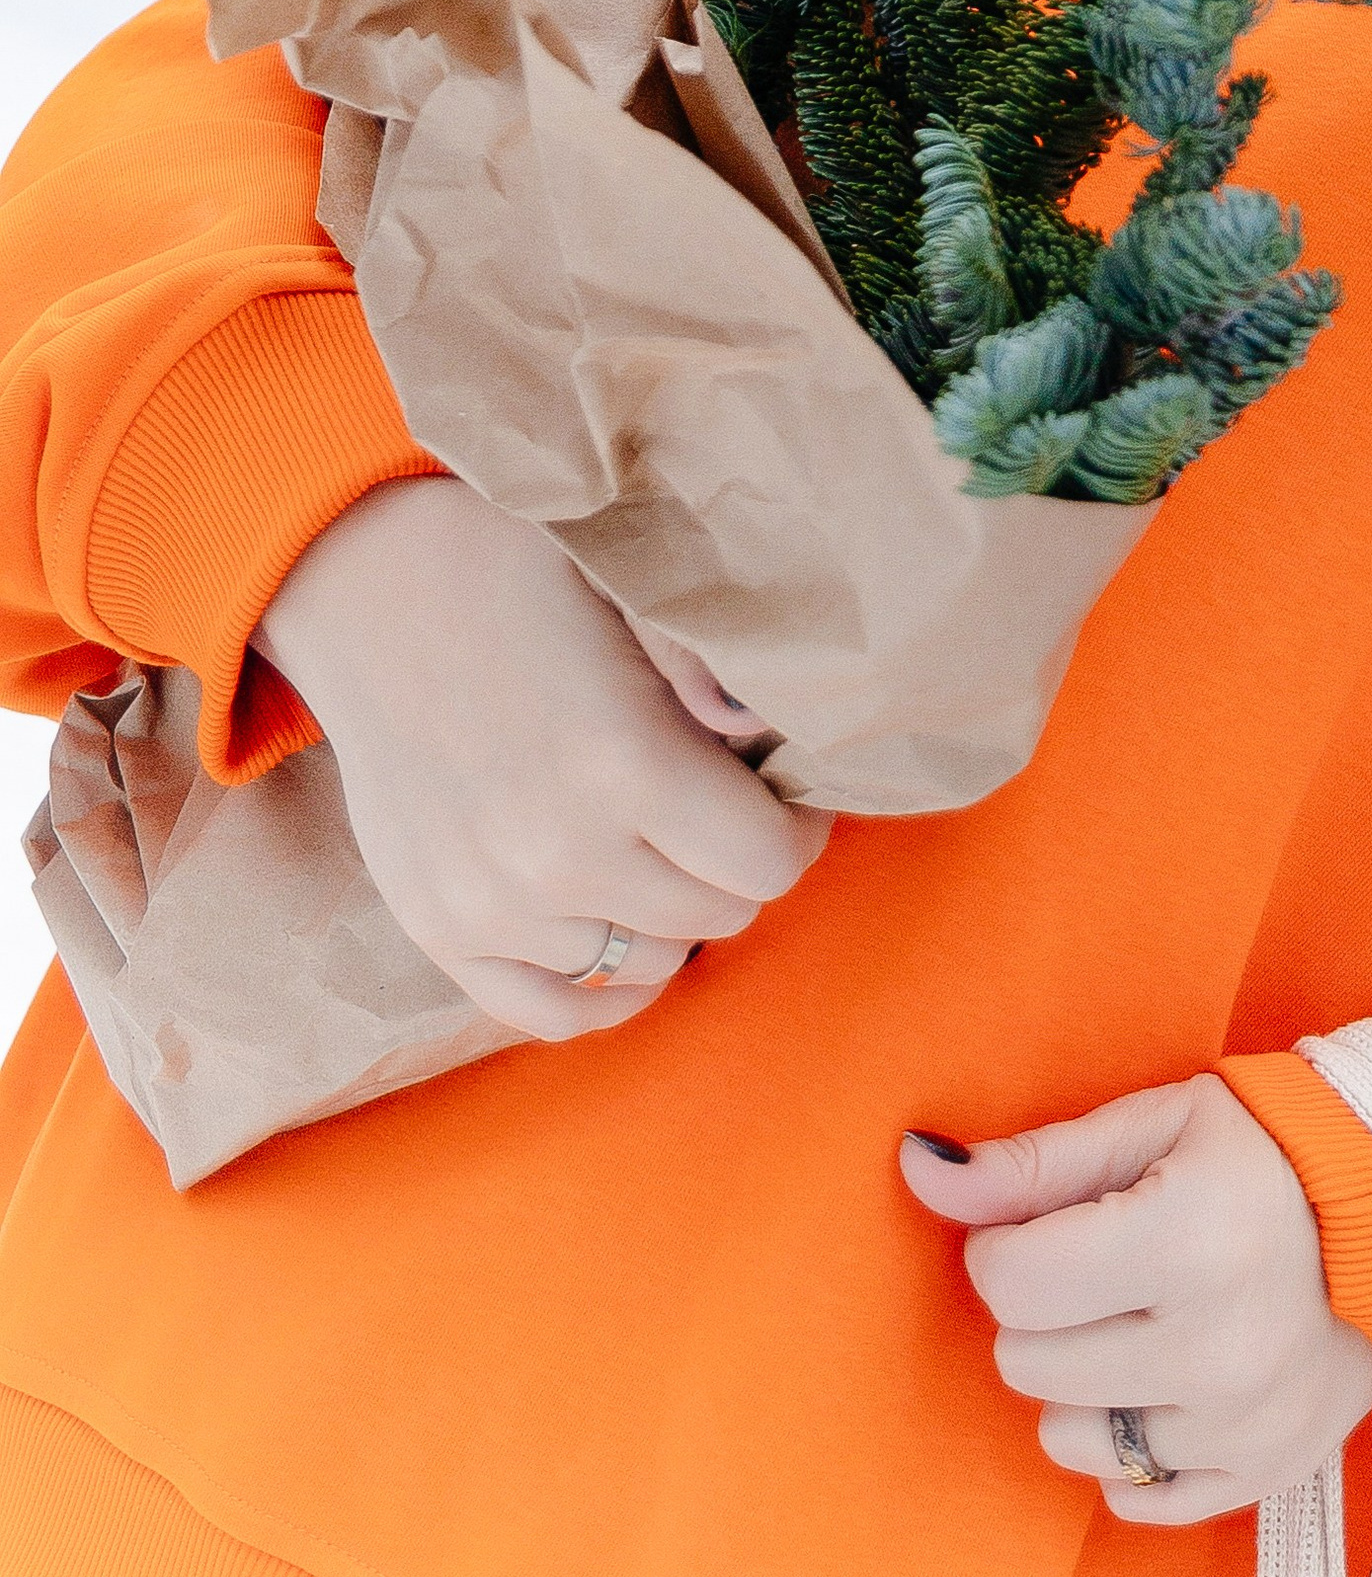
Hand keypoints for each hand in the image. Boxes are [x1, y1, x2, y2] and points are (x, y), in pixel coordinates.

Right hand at [254, 478, 828, 1039]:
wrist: (371, 579)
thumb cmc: (520, 567)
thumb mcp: (634, 594)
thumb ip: (713, 674)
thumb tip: (768, 741)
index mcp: (624, 763)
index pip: (768, 862)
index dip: (795, 827)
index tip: (785, 793)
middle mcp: (557, 854)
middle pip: (718, 915)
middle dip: (738, 864)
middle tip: (724, 812)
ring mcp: (489, 904)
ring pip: (645, 961)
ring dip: (673, 914)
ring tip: (664, 847)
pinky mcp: (435, 926)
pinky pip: (550, 1009)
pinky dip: (603, 989)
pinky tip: (628, 938)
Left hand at [899, 1075, 1371, 1523]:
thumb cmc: (1269, 1150)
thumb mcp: (1153, 1125)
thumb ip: (1032, 1164)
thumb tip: (920, 1175)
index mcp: (1185, 1240)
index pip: (1009, 1282)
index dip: (1006, 1246)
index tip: (1049, 1224)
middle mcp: (1215, 1347)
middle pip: (1028, 1361)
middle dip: (1045, 1308)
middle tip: (1105, 1265)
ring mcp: (1242, 1425)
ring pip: (1069, 1437)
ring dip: (1081, 1380)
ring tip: (1139, 1321)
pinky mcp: (1264, 1473)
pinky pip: (1136, 1498)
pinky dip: (1132, 1445)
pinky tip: (1167, 1379)